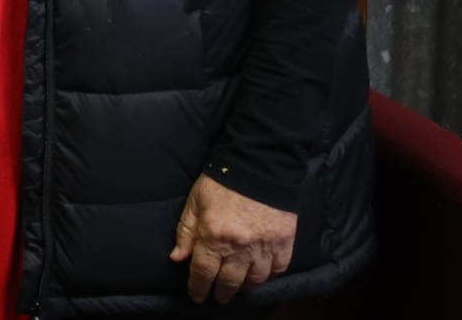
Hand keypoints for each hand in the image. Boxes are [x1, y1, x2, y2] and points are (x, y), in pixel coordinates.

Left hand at [169, 173, 297, 302]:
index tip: (197, 296)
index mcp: (214, 236)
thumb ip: (185, 232)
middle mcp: (240, 247)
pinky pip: (278, 269)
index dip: (198, 288)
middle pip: (230, 282)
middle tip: (217, 296)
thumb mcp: (195, 202)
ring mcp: (264, 246)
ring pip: (255, 280)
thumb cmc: (221, 181)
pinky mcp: (284, 242)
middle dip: (221, 292)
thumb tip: (177, 259)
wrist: (259, 164)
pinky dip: (270, 275)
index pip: (203, 272)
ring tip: (238, 287)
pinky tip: (261, 274)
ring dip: (245, 286)